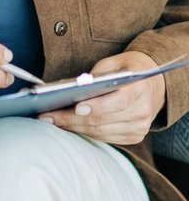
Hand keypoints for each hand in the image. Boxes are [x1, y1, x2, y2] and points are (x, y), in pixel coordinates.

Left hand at [39, 51, 165, 144]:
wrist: (152, 85)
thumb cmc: (126, 69)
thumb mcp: (112, 64)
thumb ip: (96, 75)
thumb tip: (72, 88)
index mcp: (139, 90)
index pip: (117, 102)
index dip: (96, 106)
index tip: (76, 107)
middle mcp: (142, 111)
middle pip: (102, 120)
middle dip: (71, 118)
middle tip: (48, 115)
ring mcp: (139, 127)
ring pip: (100, 131)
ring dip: (73, 127)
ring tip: (52, 120)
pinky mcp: (134, 137)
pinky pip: (104, 137)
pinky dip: (84, 131)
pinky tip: (67, 125)